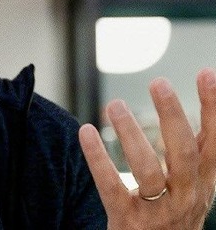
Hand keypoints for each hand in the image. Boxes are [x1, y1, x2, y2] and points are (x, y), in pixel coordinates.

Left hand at [79, 68, 215, 229]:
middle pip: (184, 153)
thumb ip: (191, 151)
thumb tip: (190, 103)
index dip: (213, 108)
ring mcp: (158, 211)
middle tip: (158, 82)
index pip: (214, 141)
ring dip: (131, 134)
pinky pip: (110, 185)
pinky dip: (97, 158)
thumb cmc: (173, 214)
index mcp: (204, 183)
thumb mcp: (192, 186)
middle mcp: (186, 196)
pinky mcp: (127, 220)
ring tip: (115, 105)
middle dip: (174, 116)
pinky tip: (85, 132)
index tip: (207, 74)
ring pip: (147, 170)